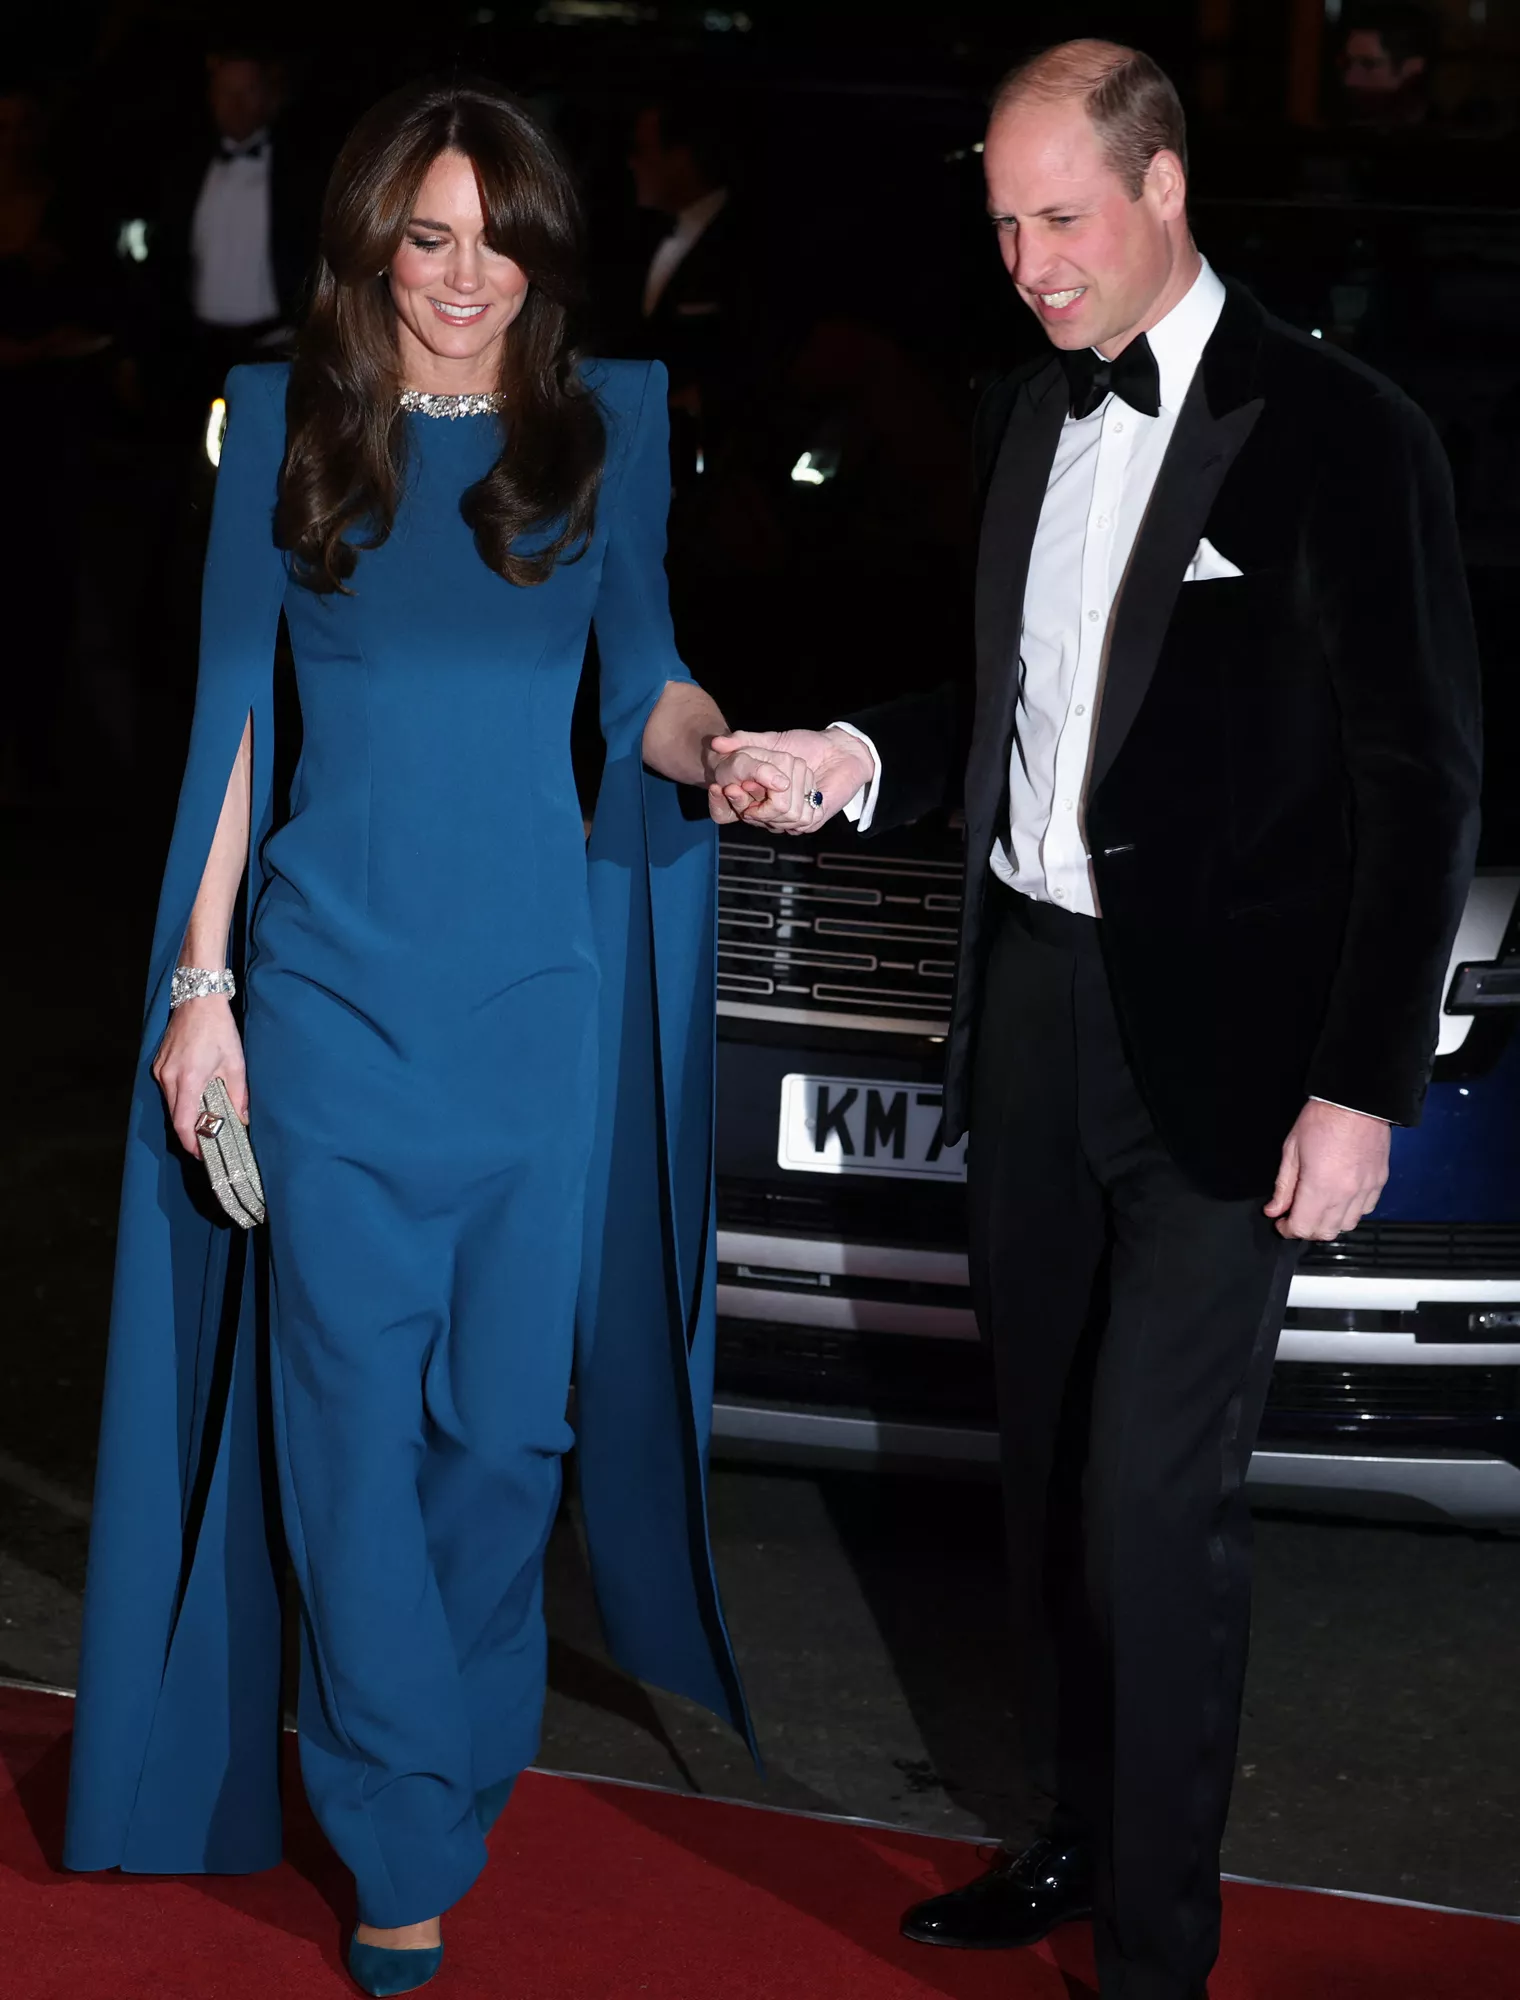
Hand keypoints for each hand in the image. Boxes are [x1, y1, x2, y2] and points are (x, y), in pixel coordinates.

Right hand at [151, 994, 248, 1156]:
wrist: (198, 1000)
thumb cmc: (218, 1029)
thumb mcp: (235, 1063)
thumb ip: (239, 1095)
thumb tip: (243, 1120)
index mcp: (188, 1079)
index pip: (182, 1122)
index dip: (190, 1142)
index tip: (201, 1154)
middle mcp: (168, 1077)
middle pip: (174, 1116)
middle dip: (190, 1132)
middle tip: (208, 1141)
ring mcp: (160, 1070)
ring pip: (170, 1104)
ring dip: (185, 1114)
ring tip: (205, 1120)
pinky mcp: (159, 1064)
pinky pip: (168, 1090)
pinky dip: (180, 1099)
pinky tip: (196, 1098)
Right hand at [707, 727, 874, 833]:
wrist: (839, 749)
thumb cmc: (806, 744)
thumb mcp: (770, 740)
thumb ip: (743, 741)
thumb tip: (715, 742)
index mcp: (760, 799)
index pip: (736, 810)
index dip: (730, 798)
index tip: (728, 785)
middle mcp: (774, 815)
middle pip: (753, 816)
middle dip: (757, 791)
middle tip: (767, 771)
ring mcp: (792, 821)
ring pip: (777, 816)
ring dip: (785, 788)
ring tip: (796, 768)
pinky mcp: (811, 821)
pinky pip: (797, 817)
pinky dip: (800, 794)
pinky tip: (808, 778)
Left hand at [1264, 1100, 1389, 1241]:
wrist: (1356, 1101)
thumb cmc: (1323, 1118)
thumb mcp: (1292, 1150)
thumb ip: (1283, 1186)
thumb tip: (1274, 1209)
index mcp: (1320, 1186)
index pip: (1303, 1227)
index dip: (1287, 1229)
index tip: (1281, 1222)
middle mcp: (1346, 1194)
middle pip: (1325, 1233)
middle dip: (1306, 1229)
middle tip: (1295, 1216)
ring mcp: (1366, 1190)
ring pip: (1347, 1226)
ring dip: (1329, 1223)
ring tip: (1316, 1208)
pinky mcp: (1379, 1182)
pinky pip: (1365, 1211)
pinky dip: (1350, 1212)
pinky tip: (1339, 1200)